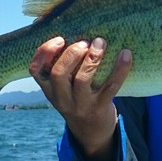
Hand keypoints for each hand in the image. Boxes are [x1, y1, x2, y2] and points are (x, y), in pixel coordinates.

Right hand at [29, 36, 132, 160]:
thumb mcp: (62, 88)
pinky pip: (111, 86)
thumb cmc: (76, 99)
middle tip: (84, 42)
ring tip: (100, 43)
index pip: (35, 70)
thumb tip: (67, 27)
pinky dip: (120, 69)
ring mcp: (81, 104)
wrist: (91, 133)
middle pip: (58, 74)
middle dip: (71, 54)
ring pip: (82, 80)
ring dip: (92, 59)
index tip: (59, 39)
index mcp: (49, 89)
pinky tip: (126, 54)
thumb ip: (60, 66)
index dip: (44, 52)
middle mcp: (62, 98)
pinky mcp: (100, 107)